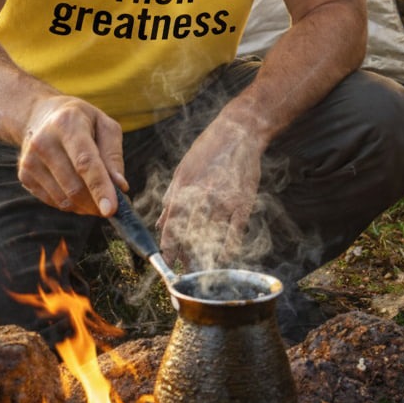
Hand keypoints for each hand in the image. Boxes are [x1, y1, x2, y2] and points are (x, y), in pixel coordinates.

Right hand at [17, 94, 126, 215]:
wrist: (39, 116)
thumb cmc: (81, 121)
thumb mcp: (105, 126)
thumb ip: (113, 155)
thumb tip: (120, 186)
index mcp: (67, 124)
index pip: (85, 162)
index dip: (99, 187)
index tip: (112, 210)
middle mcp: (43, 142)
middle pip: (74, 186)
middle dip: (96, 203)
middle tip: (114, 207)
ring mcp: (30, 161)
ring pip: (64, 200)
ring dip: (86, 206)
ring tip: (97, 197)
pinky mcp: (24, 176)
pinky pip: (54, 202)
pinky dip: (72, 204)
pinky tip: (78, 191)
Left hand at [157, 115, 264, 270]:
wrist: (239, 132)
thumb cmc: (208, 149)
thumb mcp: (183, 169)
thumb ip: (171, 197)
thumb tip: (160, 223)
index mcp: (184, 189)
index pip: (171, 226)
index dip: (168, 247)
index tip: (167, 262)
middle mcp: (201, 197)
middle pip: (189, 237)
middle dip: (185, 257)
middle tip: (183, 270)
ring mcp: (223, 201)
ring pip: (211, 238)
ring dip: (204, 258)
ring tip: (200, 270)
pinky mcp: (243, 203)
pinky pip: (234, 234)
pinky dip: (228, 250)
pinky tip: (222, 260)